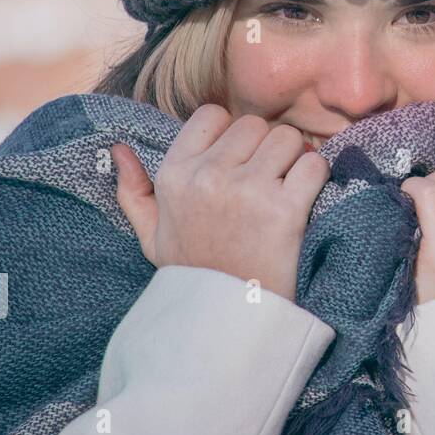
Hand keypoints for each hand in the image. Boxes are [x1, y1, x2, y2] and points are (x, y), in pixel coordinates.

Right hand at [110, 104, 331, 301]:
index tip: (238, 160)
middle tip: (267, 178)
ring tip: (285, 188)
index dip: (232, 132)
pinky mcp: (285, 210)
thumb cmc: (194, 273)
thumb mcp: (152, 236)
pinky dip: (316, 178)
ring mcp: (247, 191)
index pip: (213, 114)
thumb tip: (118, 148)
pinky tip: (305, 199)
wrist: (227, 320)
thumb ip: (134, 191)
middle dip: (266, 146)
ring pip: (288, 139)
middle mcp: (208, 176)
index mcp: (175, 175)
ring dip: (294, 159)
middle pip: (255, 124)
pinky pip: (313, 165)